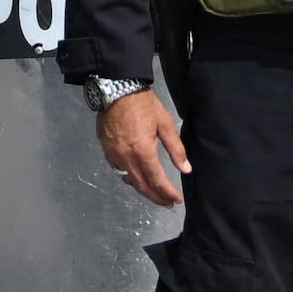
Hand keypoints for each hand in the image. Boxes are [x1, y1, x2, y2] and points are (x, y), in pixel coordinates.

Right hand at [97, 85, 187, 207]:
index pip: (157, 181)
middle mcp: (126, 158)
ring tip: (155, 192)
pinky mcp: (106, 150)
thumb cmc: (144, 104)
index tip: (177, 199)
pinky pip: (118, 170)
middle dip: (156, 197)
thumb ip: (176, 149)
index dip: (168, 193)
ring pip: (129, 180)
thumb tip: (186, 169)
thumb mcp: (165, 123)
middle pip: (142, 186)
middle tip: (168, 203)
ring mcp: (114, 155)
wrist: (116, 88)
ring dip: (143, 189)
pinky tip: (137, 176)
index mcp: (143, 151)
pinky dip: (129, 177)